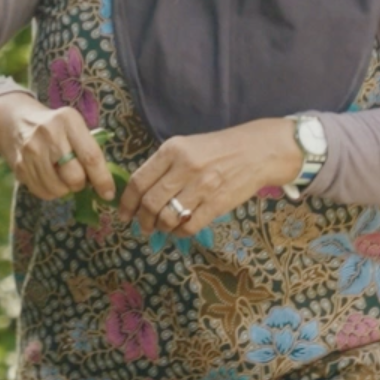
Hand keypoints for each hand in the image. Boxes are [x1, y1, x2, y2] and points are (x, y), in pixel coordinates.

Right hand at [0, 92, 114, 203]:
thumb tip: (104, 185)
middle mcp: (48, 134)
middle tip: (79, 178)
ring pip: (58, 189)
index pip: (90, 157)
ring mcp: (31, 151)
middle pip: (74, 177)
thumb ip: (88, 149)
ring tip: (62, 177)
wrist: (15, 120)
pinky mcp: (19, 166)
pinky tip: (49, 178)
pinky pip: (42, 192)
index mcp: (68, 120)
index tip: (108, 193)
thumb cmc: (53, 126)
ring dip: (65, 189)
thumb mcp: (72, 126)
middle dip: (81, 184)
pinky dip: (50, 191)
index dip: (102, 180)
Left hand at [118, 118, 301, 238]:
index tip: (123, 214)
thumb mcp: (185, 147)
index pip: (138, 181)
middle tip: (142, 226)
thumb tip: (137, 194)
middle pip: (150, 202)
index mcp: (171, 150)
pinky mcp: (217, 204)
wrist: (255, 152)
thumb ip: (162, 167)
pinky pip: (189, 226)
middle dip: (142, 220)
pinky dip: (179, 232)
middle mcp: (185, 167)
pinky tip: (179, 228)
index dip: (126, 202)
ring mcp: (202, 186)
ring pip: (167, 218)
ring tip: (162, 227)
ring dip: (160, 228)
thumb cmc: (216, 150)